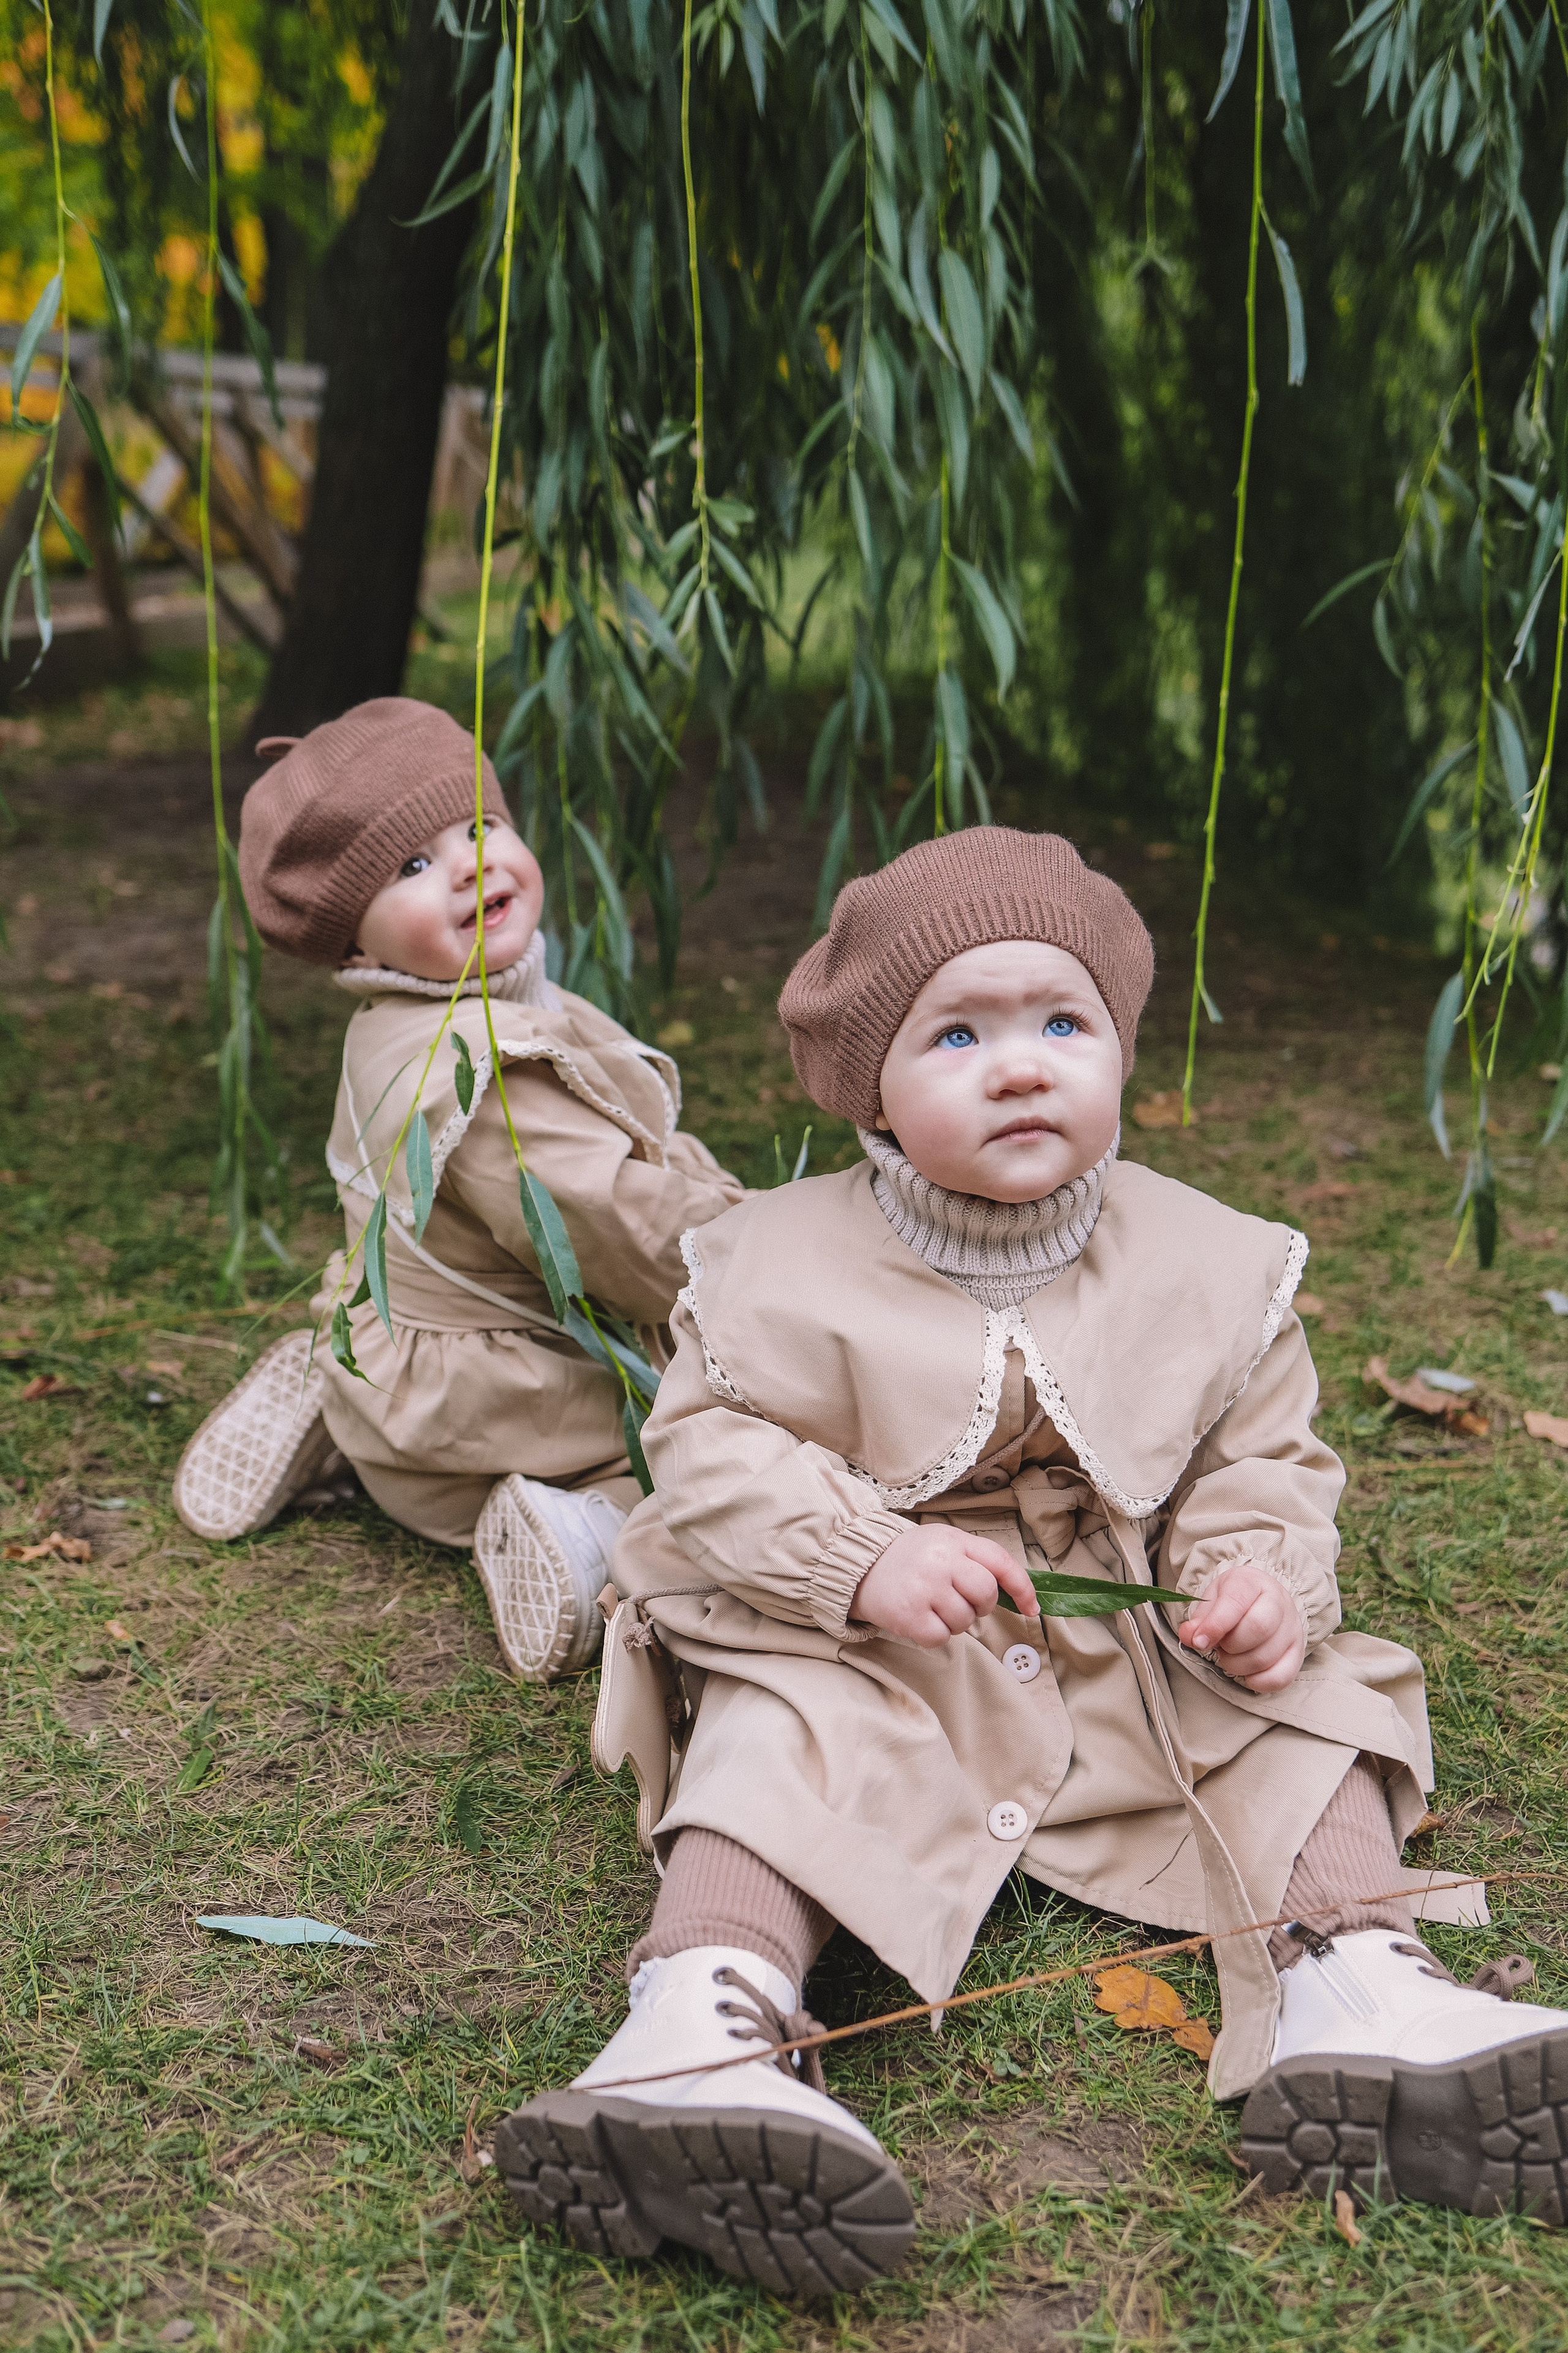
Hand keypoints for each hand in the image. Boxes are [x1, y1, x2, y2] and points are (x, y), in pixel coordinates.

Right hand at [851, 1524, 1040, 1647]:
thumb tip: (1011, 1592)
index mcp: (953, 1540)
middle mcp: (941, 1561)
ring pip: (965, 1620)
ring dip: (955, 1621)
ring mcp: (925, 1588)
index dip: (1022, 1587)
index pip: (1000, 1561)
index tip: (1031, 1608)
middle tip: (960, 1601)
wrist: (859, 1565)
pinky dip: (935, 1635)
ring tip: (933, 1607)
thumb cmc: (909, 1558)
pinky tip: (920, 1619)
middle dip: (980, 1605)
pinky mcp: (909, 1615)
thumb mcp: (942, 1542)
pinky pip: (942, 1637)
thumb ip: (974, 1559)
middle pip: (986, 1593)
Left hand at [1178, 1562, 1304, 1691]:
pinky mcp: (1298, 1653)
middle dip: (1229, 1645)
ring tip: (1231, 1655)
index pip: (1236, 1603)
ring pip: (1265, 1657)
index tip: (1199, 1641)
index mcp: (1253, 1582)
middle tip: (1220, 1645)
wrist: (1263, 1599)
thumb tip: (1189, 1636)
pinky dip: (1258, 1682)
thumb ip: (1200, 1619)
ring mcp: (1292, 1629)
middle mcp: (1279, 1603)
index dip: (1215, 1626)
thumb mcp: (1213, 1599)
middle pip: (1257, 1629)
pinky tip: (1247, 1673)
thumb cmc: (1234, 1600)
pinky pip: (1281, 1677)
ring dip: (1238, 1665)